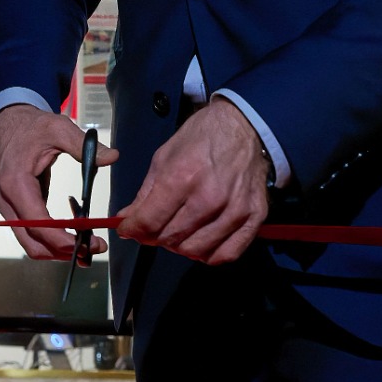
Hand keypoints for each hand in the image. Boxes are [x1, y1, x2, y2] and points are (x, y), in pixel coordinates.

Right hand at [0, 104, 120, 259]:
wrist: (7, 126)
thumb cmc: (31, 128)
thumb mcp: (57, 128)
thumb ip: (83, 145)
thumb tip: (111, 156)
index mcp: (16, 183)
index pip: (36, 223)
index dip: (61, 239)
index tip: (88, 243)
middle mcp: (8, 201)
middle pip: (33, 243)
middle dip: (64, 252)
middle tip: (95, 248)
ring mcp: (10, 209)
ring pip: (32, 244)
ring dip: (59, 251)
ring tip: (90, 248)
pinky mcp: (17, 211)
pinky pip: (33, 235)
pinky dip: (53, 242)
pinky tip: (75, 238)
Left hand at [117, 97, 267, 265]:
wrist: (243, 127)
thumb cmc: (201, 138)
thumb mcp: (163, 157)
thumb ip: (145, 194)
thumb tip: (127, 220)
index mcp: (182, 177)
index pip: (149, 222)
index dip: (132, 229)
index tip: (128, 229)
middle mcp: (209, 198)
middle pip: (170, 239)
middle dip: (154, 236)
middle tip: (154, 228)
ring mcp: (234, 210)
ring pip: (195, 250)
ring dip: (179, 246)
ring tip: (177, 232)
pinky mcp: (254, 217)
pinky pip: (226, 254)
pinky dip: (209, 254)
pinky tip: (201, 242)